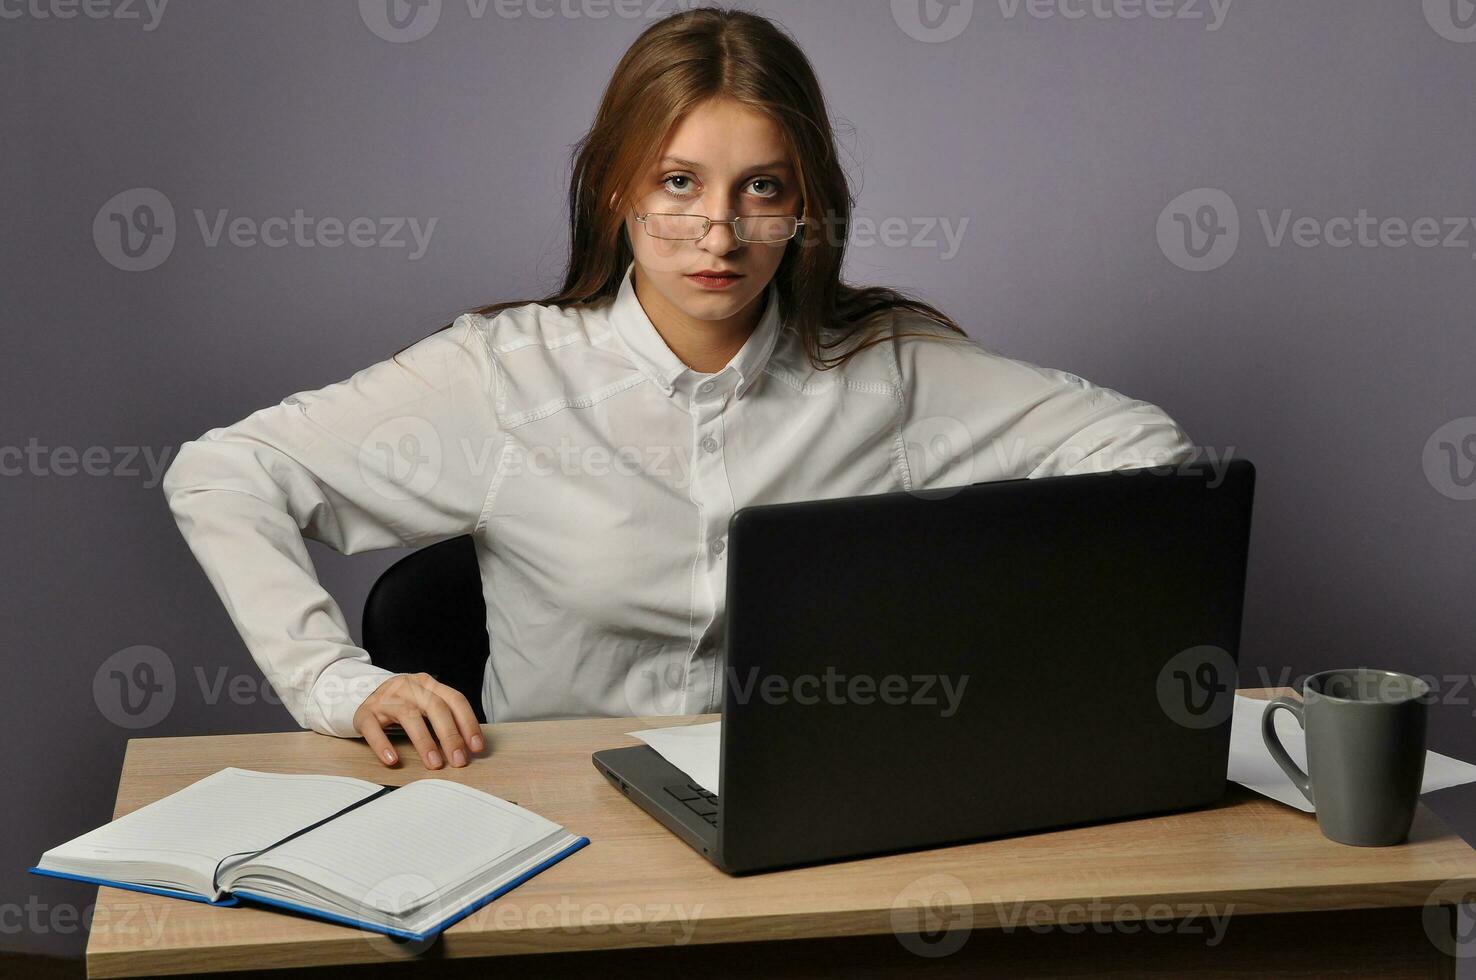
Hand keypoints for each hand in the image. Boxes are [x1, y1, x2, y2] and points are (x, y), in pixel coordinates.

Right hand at [353, 672, 484, 768]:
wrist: (357, 693)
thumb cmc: (400, 704)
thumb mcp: (423, 702)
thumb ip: (444, 717)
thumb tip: (468, 747)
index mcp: (427, 684)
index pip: (455, 699)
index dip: (469, 723)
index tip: (477, 747)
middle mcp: (408, 686)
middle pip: (435, 707)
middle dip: (451, 736)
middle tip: (458, 760)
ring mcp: (385, 698)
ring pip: (408, 716)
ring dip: (424, 742)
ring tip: (434, 764)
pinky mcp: (365, 713)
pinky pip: (373, 729)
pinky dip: (383, 745)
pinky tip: (392, 760)